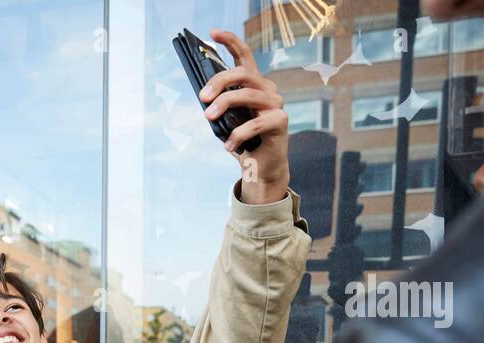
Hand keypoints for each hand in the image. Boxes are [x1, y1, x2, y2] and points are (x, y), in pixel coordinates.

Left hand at [199, 29, 290, 204]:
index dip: (230, 41)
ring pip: (248, 95)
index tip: (212, 32)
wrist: (260, 168)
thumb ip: (219, 104)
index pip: (244, 56)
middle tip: (202, 98)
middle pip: (243, 74)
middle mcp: (267, 90)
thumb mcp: (227, 119)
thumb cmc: (242, 140)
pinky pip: (255, 124)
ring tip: (209, 118)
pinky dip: (237, 135)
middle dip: (219, 82)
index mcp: (254, 85)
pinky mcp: (281, 122)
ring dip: (224, 105)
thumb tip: (202, 95)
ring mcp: (276, 104)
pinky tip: (229, 146)